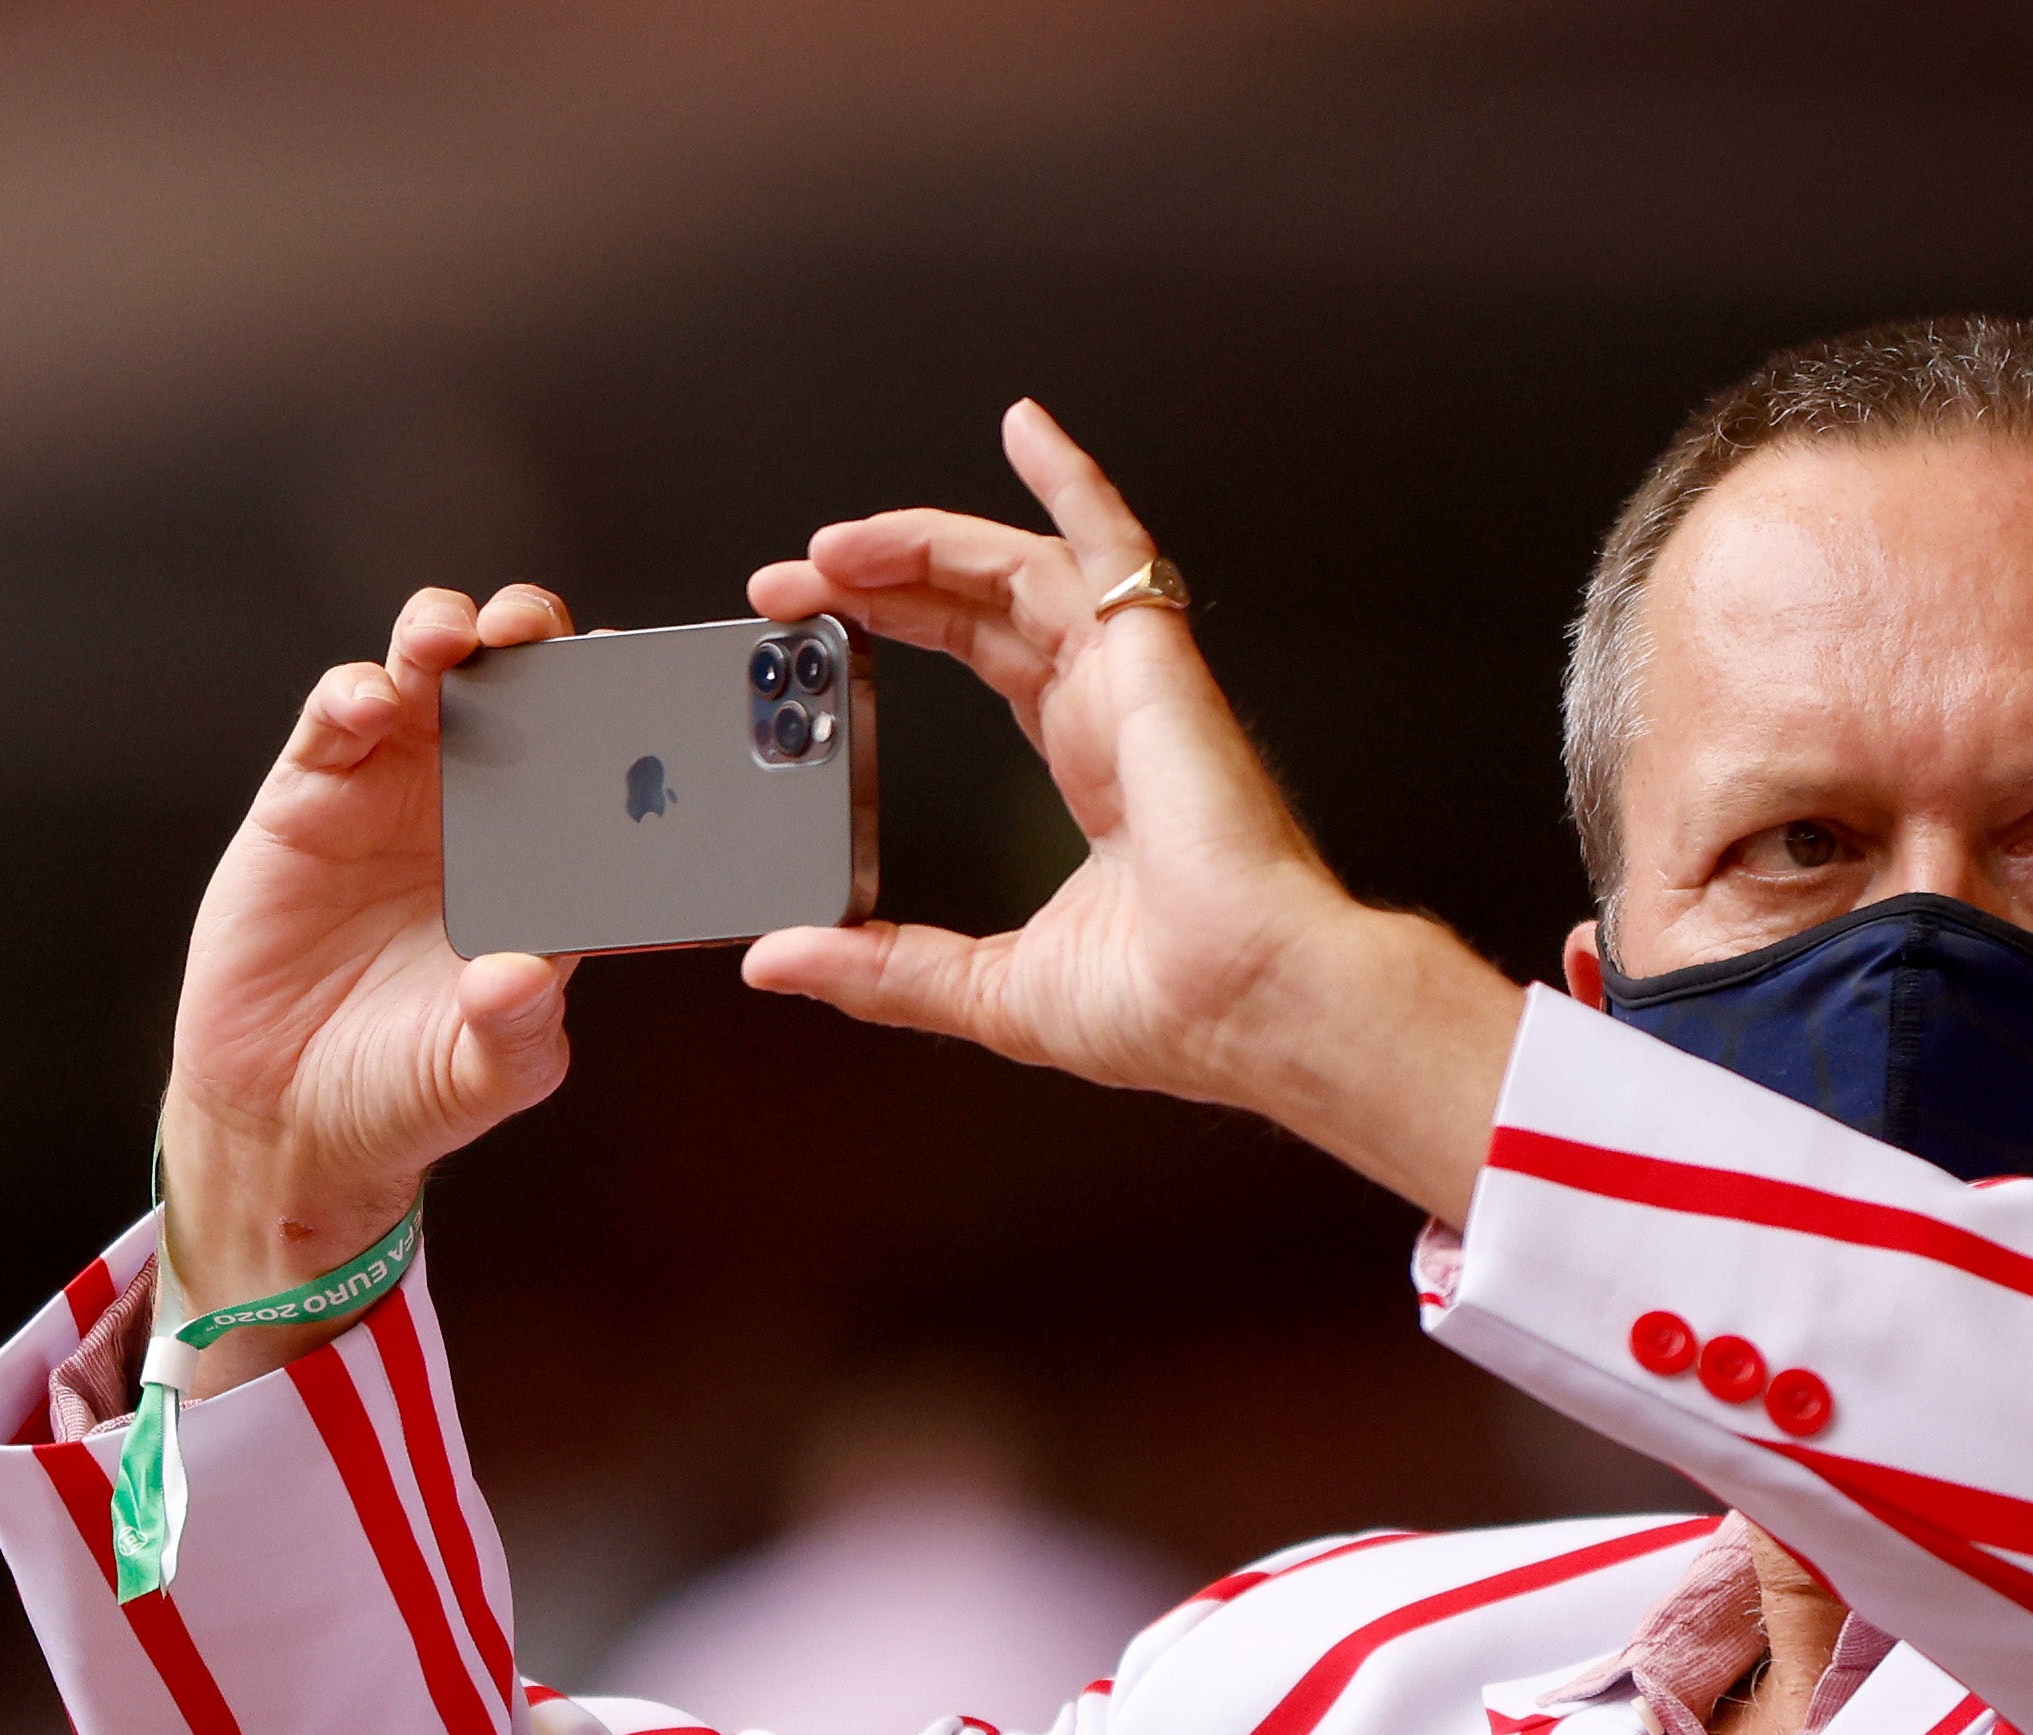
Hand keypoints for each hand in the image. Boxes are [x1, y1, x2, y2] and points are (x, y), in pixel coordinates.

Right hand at [157, 583, 575, 1372]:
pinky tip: (370, 703)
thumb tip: (524, 975)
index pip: (596, 761)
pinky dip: (354, 692)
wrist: (288, 1114)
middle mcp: (478, 810)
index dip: (617, 712)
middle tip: (535, 631)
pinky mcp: (311, 793)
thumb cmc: (408, 1092)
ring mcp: (392, 791)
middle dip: (533, 640)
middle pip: (518, 686)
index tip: (638, 685)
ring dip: (445, 637)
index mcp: (546, 862)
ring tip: (453, 639)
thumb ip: (514, 1030)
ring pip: (428, 674)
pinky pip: (336, 716)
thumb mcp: (482, 1075)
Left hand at [738, 403, 1518, 1222]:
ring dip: (923, 542)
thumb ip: (883, 970)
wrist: (1253, 1005)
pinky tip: (1024, 429)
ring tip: (831, 547)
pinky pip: (1111, 544)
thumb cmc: (1174, 1008)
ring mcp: (1137, 682)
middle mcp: (1113, 717)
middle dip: (881, 584)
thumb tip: (780, 960)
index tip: (809, 638)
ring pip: (1020, 568)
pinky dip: (1071, 481)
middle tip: (786, 586)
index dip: (896, 633)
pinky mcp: (1156, 662)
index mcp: (1091, 779)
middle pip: (982, 607)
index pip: (983, 667)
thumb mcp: (987, 989)